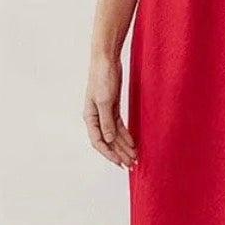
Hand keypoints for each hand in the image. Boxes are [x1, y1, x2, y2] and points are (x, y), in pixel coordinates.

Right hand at [83, 52, 138, 168]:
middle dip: (119, 153)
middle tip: (131, 165)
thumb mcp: (104, 100)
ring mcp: (104, 112)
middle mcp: (96, 117)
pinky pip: (119, 126)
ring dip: (124, 146)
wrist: (106, 59)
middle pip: (108, 141)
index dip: (109, 154)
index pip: (98, 141)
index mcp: (90, 117)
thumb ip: (106, 122)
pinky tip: (133, 143)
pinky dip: (126, 135)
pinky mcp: (112, 107)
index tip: (120, 163)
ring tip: (134, 157)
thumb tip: (108, 140)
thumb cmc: (102, 77)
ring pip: (114, 135)